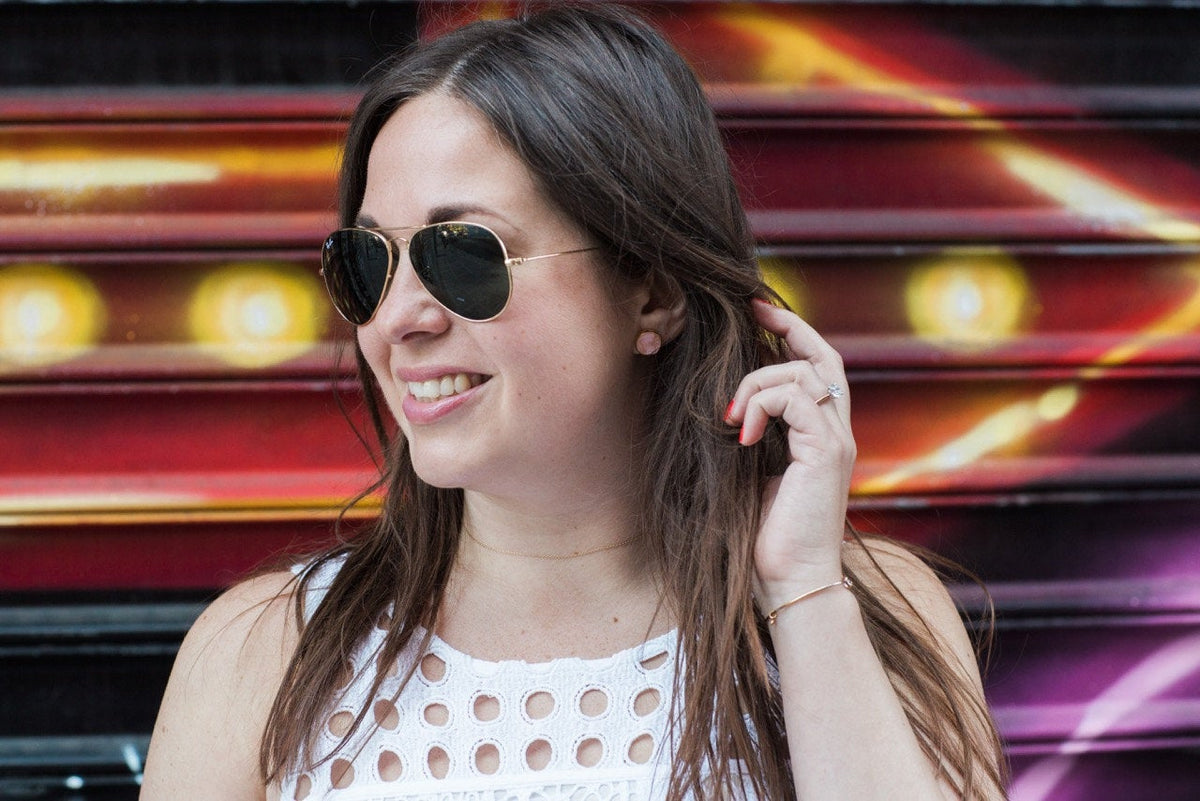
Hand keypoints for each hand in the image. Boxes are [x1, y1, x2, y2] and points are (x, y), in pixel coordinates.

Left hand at [724, 300, 856, 612]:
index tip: (757, 315)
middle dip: (789, 327)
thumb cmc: (765, 539)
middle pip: (825, 358)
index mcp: (820, 437)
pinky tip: (743, 436)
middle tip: (753, 310)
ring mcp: (835, 442)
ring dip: (757, 383)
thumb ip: (752, 440)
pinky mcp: (826, 453)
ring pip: (804, 373)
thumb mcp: (752, 476)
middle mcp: (836, 433)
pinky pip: (796, 399)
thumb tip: (724, 412)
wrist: (789, 583)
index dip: (791, 337)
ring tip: (733, 420)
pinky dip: (763, 406)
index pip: (816, 371)